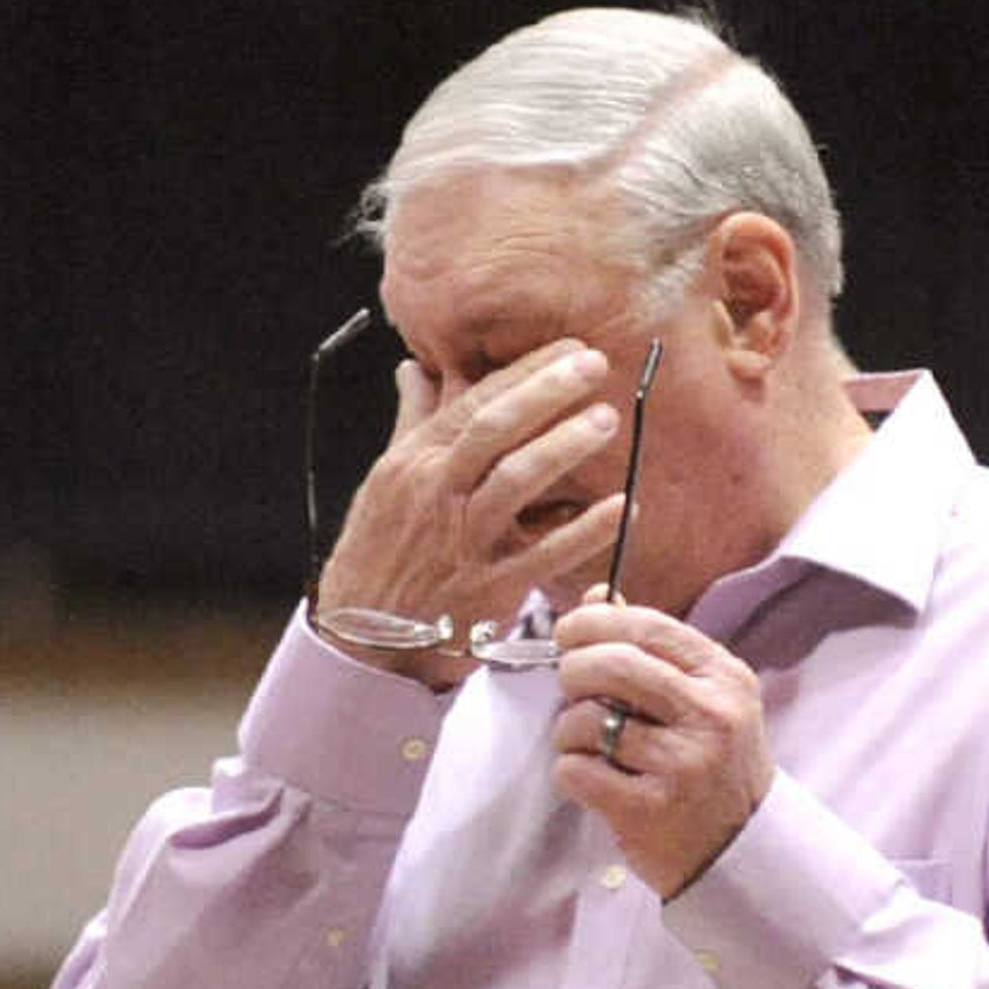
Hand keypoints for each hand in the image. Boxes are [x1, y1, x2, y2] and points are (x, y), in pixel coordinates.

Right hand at [314, 341, 627, 688]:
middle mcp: (437, 496)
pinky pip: (546, 553)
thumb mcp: (384, 482)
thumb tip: (414, 368)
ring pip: (517, 481)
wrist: (364, 640)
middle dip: (547, 391)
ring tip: (606, 421)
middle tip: (594, 364)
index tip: (569, 348)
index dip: (525, 372)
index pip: (472, 403)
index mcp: (414, 464)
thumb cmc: (377, 555)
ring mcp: (464, 542)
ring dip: (565, 447)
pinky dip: (587, 530)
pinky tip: (624, 507)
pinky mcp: (491, 587)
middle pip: (494, 429)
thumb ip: (412, 421)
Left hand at [549, 597, 771, 894]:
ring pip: (585, 719)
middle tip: (572, 687)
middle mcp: (711, 716)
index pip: (647, 628)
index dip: (593, 622)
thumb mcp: (703, 700)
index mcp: (724, 678)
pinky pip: (575, 770)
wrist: (739, 850)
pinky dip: (569, 773)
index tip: (568, 632)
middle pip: (611, 665)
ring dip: (569, 731)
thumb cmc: (711, 766)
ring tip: (590, 747)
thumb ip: (653, 649)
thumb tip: (600, 597)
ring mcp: (683, 764)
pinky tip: (592, 781)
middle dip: (573, 670)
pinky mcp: (649, 808)